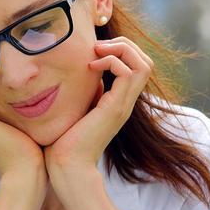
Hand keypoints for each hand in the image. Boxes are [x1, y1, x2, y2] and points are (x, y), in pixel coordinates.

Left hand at [43, 37, 152, 173]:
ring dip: (121, 49)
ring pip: (143, 65)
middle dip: (124, 44)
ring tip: (97, 51)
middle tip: (98, 46)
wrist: (66, 165)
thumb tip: (86, 74)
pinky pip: (128, 73)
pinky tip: (91, 67)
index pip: (137, 65)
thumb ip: (86, 91)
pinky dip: (112, 61)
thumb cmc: (63, 140)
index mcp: (117, 100)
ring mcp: (123, 105)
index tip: (94, 50)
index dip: (121, 49)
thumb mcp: (76, 107)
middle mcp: (125, 102)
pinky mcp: (115, 108)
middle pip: (146, 61)